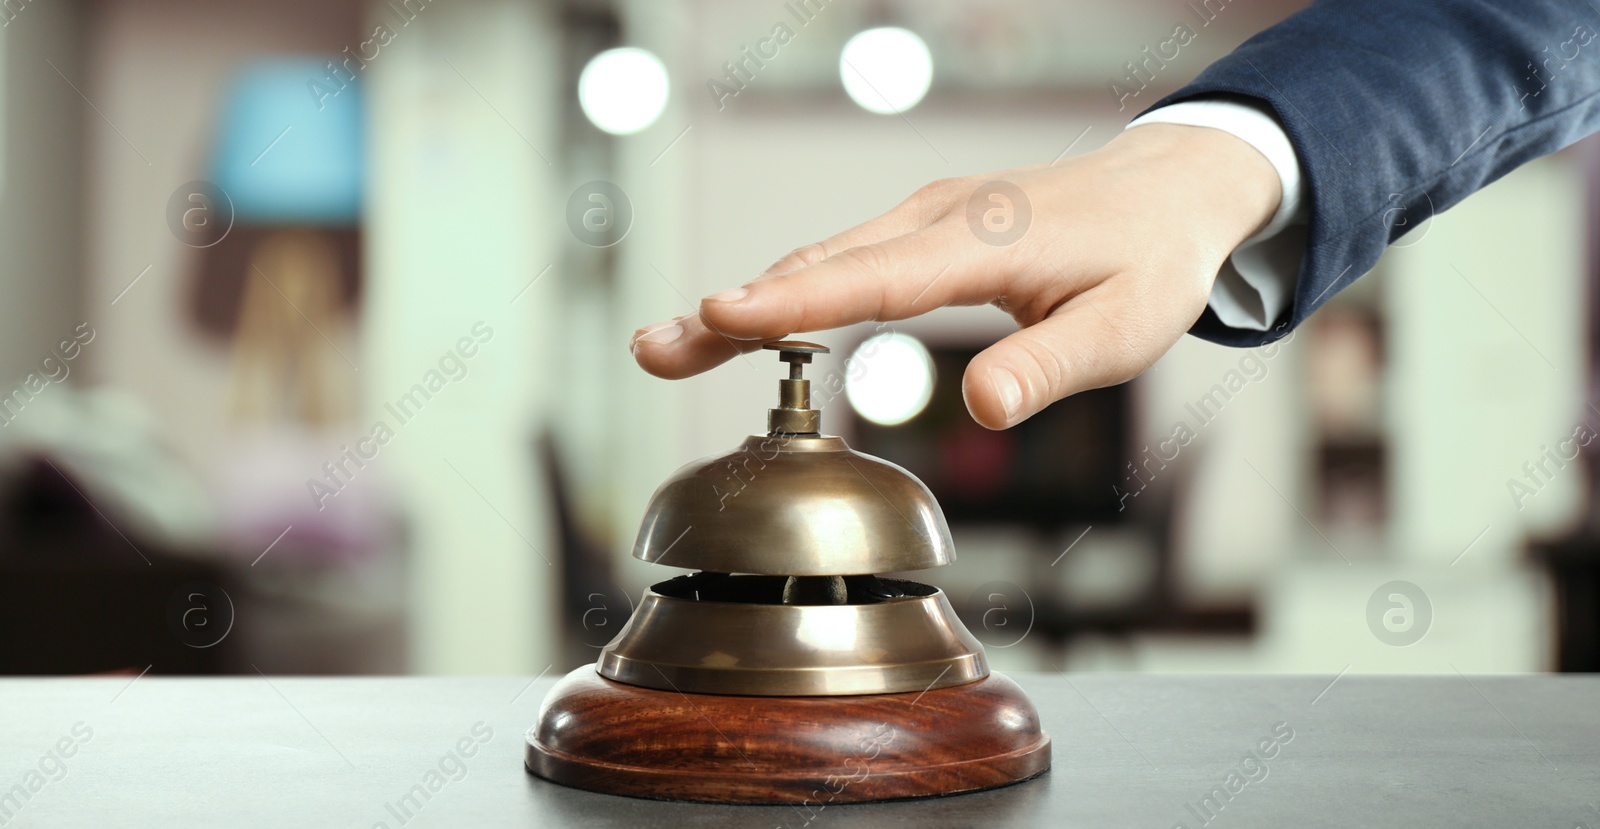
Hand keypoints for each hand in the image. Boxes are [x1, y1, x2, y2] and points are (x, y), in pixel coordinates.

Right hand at [630, 123, 1280, 428]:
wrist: (1170, 191)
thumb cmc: (1149, 260)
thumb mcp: (1127, 325)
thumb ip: (1051, 366)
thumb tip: (981, 406)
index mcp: (982, 241)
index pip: (873, 277)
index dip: (793, 301)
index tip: (719, 316)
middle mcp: (938, 219)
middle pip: (818, 263)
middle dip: (732, 309)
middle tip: (657, 348)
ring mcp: (926, 219)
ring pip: (820, 258)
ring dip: (747, 301)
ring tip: (675, 344)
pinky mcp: (924, 230)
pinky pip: (842, 257)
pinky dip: (788, 288)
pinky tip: (751, 319)